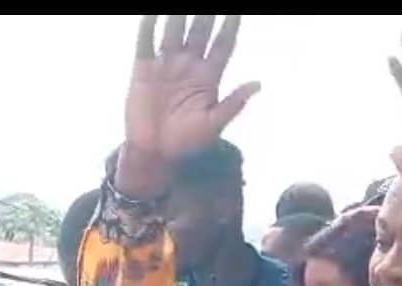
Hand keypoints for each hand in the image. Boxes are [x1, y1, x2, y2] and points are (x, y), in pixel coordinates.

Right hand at [118, 15, 259, 196]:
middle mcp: (189, 66)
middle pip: (200, 31)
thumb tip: (258, 83)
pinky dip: (149, 26)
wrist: (156, 154)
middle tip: (213, 0)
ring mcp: (166, 65)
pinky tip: (154, 12)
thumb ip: (234, 102)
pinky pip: (146, 42)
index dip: (230, 26)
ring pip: (174, 31)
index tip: (237, 10)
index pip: (223, 45)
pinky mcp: (143, 69)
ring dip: (179, 13)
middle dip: (206, 13)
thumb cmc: (188, 144)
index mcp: (209, 78)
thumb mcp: (214, 125)